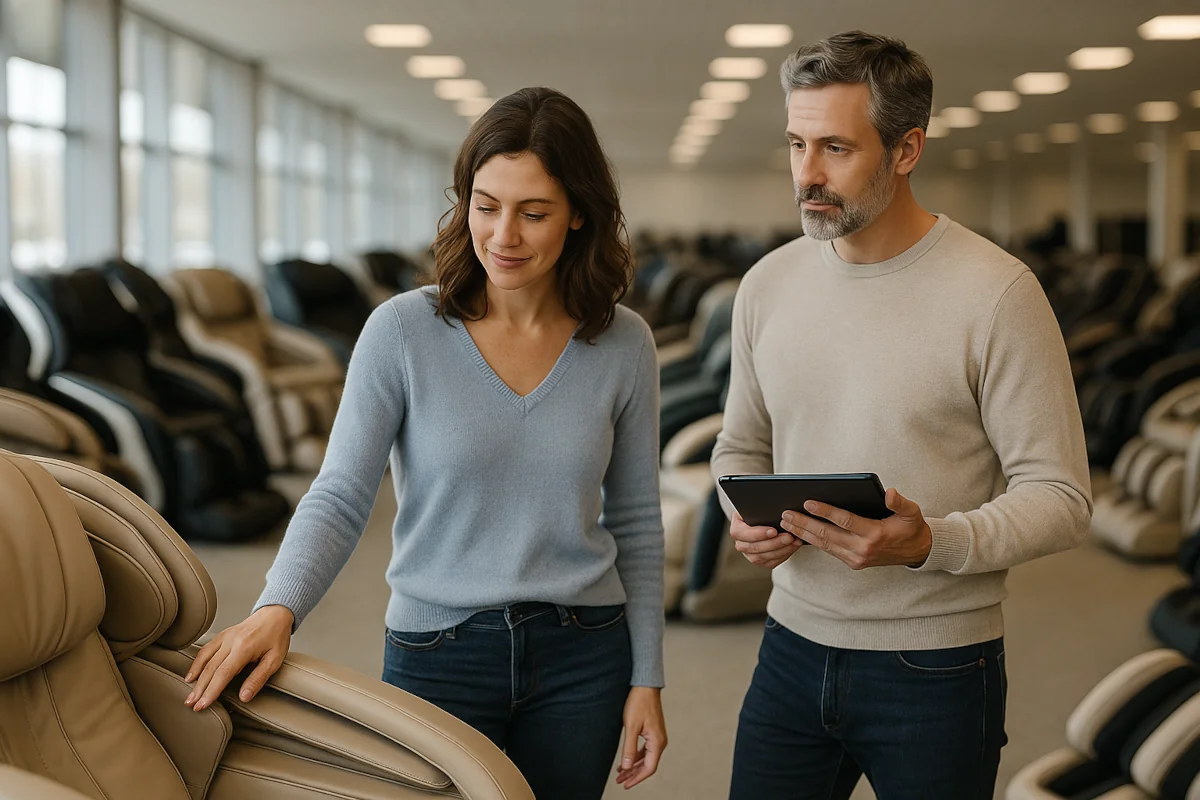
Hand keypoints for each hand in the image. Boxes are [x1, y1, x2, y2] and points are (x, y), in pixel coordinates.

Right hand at [184, 604, 293, 711]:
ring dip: (195, 678)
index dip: (211, 691)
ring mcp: (225, 637)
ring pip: (205, 659)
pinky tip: (191, 676)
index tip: (202, 705)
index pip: (223, 673)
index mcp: (244, 648)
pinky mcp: (222, 635)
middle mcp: (231, 641)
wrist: (275, 614)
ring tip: (189, 696)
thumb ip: (258, 679)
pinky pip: (205, 650)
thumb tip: (244, 697)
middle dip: (200, 689)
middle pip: (210, 668)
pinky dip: (196, 664)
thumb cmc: (277, 637)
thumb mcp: (274, 660)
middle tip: (191, 705)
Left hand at [615, 687, 666, 788]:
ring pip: (645, 758)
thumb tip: (627, 766)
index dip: (637, 778)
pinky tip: (626, 759)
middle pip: (647, 765)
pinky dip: (635, 756)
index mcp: (657, 742)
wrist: (645, 686)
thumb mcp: (631, 726)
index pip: (649, 768)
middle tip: (621, 781)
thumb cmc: (639, 703)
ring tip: (620, 773)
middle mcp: (660, 741)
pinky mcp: (652, 732)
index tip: (626, 784)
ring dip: (633, 766)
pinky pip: (644, 749)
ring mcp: (657, 737)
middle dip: (633, 774)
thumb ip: (629, 748)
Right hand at [729, 512, 803, 568]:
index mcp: (736, 527)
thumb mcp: (758, 505)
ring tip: (794, 541)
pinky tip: (793, 547)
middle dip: (774, 543)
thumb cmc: (762, 509)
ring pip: (762, 557)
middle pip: (753, 547)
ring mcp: (749, 553)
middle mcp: (740, 542)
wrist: (765, 518)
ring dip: (781, 550)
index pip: (741, 533)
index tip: (774, 531)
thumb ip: (760, 506)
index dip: (757, 534)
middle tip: (789, 537)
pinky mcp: (760, 560)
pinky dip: (783, 555)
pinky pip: (771, 562)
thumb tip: (771, 506)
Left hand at [781, 488, 931, 569]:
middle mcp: (863, 549)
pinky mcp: (853, 562)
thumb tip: (889, 492)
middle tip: (785, 513)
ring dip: (803, 533)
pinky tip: (799, 533)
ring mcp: (856, 558)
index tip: (808, 502)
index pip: (844, 521)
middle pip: (827, 535)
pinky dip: (812, 541)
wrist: (918, 552)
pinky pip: (829, 550)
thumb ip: (900, 502)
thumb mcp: (912, 512)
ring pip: (824, 545)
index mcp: (875, 534)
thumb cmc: (911, 528)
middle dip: (804, 524)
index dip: (825, 511)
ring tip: (786, 522)